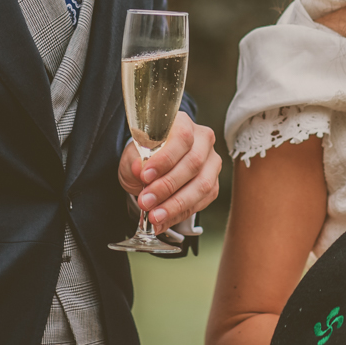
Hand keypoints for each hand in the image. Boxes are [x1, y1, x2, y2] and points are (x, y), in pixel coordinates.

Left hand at [118, 111, 220, 231]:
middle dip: (167, 187)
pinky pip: (201, 202)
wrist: (153, 168)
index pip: (182, 138)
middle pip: (193, 163)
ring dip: (175, 204)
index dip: (165, 159)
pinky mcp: (213, 184)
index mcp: (183, 123)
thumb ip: (136, 159)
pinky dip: (180, 214)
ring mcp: (211, 163)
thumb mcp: (133, 154)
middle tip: (145, 201)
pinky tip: (163, 221)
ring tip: (154, 216)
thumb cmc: (145, 155)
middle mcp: (203, 140)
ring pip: (202, 185)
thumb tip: (139, 168)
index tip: (145, 176)